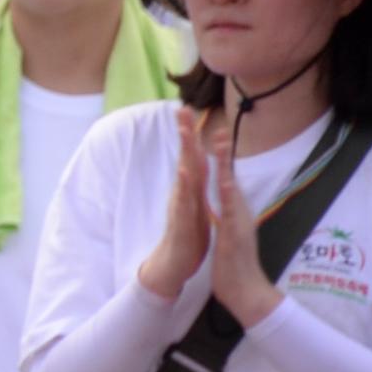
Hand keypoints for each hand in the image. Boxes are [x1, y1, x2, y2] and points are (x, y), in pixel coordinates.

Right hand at [136, 107, 212, 301]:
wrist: (174, 264)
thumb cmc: (187, 235)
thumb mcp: (196, 206)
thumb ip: (195, 186)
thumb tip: (197, 168)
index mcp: (191, 188)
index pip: (192, 155)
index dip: (192, 133)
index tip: (191, 110)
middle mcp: (183, 192)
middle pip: (184, 157)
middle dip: (184, 132)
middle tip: (182, 108)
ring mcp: (179, 204)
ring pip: (182, 174)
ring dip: (184, 153)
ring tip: (184, 132)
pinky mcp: (179, 220)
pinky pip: (182, 200)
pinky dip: (184, 185)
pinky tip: (185, 171)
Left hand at [208, 145, 281, 327]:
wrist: (247, 293)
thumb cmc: (236, 265)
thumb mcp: (229, 235)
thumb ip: (228, 219)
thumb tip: (227, 208)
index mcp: (234, 213)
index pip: (225, 181)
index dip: (220, 159)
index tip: (214, 137)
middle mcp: (239, 213)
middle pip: (230, 178)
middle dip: (224, 153)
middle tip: (219, 128)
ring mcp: (238, 222)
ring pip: (231, 189)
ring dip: (226, 166)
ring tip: (221, 144)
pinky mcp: (235, 235)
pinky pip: (230, 213)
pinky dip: (227, 196)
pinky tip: (224, 181)